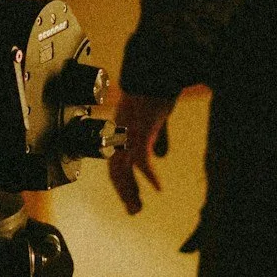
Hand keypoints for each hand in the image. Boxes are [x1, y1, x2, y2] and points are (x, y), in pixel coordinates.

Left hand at [110, 92, 175, 214]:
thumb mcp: (157, 117)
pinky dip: (149, 176)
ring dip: (130, 190)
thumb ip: (157, 137)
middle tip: (134, 211)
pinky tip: (158, 187)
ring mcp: (129, 132)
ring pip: (122, 169)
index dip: (121, 181)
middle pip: (115, 169)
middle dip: (124, 192)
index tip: (130, 197)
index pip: (115, 161)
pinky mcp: (142, 131)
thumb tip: (161, 155)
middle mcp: (121, 132)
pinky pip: (142, 160)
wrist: (156, 66)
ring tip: (138, 208)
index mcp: (122, 129)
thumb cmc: (158, 88)